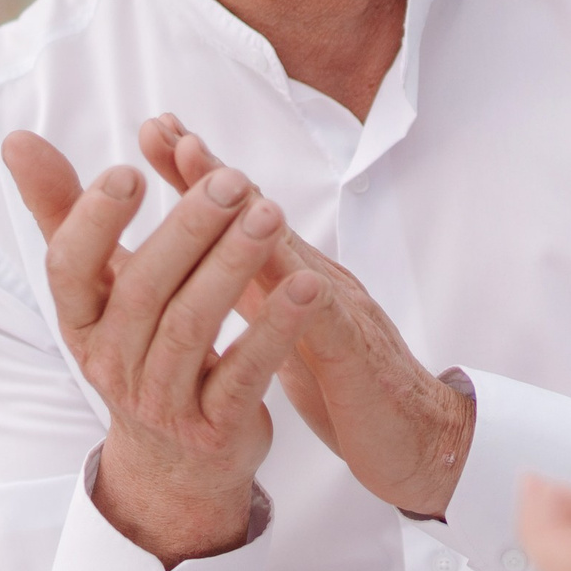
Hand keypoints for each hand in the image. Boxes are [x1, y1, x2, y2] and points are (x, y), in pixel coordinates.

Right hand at [5, 131, 323, 562]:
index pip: (69, 270)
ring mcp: (162, 401)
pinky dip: (275, 330)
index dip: (93, 223)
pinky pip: (244, 374)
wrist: (174, 466)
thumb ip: (61, 211)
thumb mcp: (96, 289)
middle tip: (231, 180)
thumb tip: (16, 139)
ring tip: (271, 215)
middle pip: (143, 291)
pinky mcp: (214, 428)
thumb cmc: (135, 349)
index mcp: (81, 322)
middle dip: (187, 230)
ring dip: (233, 266)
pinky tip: (307, 286)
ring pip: (192, 327)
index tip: (128, 173)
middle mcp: (112, 363)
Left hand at [135, 115, 475, 519]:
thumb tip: (197, 257)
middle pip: (258, 215)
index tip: (153, 133)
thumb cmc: (346, 384)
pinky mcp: (355, 352)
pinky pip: (328, 321)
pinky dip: (307, 297)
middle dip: (211, 171)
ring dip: (256, 215)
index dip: (194, 174)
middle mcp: (311, 277)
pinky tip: (294, 278)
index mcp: (286, 278)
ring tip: (221, 177)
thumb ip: (251, 290)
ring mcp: (338, 307)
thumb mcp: (283, 330)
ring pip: (291, 255)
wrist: (417, 437)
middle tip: (169, 132)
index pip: (235, 216)